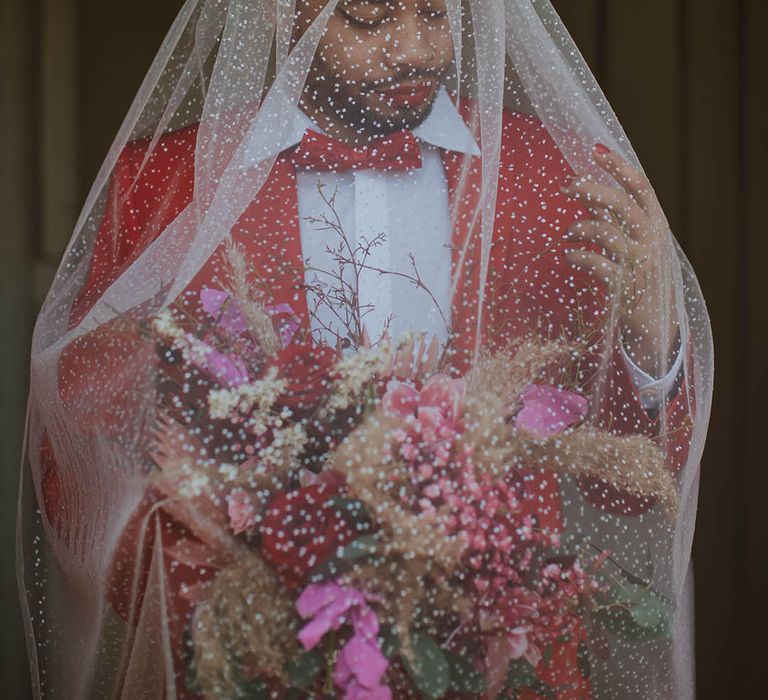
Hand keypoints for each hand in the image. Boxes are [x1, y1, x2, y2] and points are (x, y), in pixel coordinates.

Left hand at [560, 144, 679, 377]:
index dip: (618, 167)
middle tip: (568, 187)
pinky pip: (599, 265)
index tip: (595, 151)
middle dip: (593, 191)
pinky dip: (579, 257)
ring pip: (608, 233)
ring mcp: (641, 263)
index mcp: (656, 223)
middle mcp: (652, 240)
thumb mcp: (636, 242)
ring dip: (582, 227)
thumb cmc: (641, 276)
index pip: (641, 186)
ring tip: (568, 232)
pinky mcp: (627, 287)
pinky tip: (569, 254)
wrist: (657, 323)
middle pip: (623, 204)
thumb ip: (615, 217)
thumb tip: (584, 186)